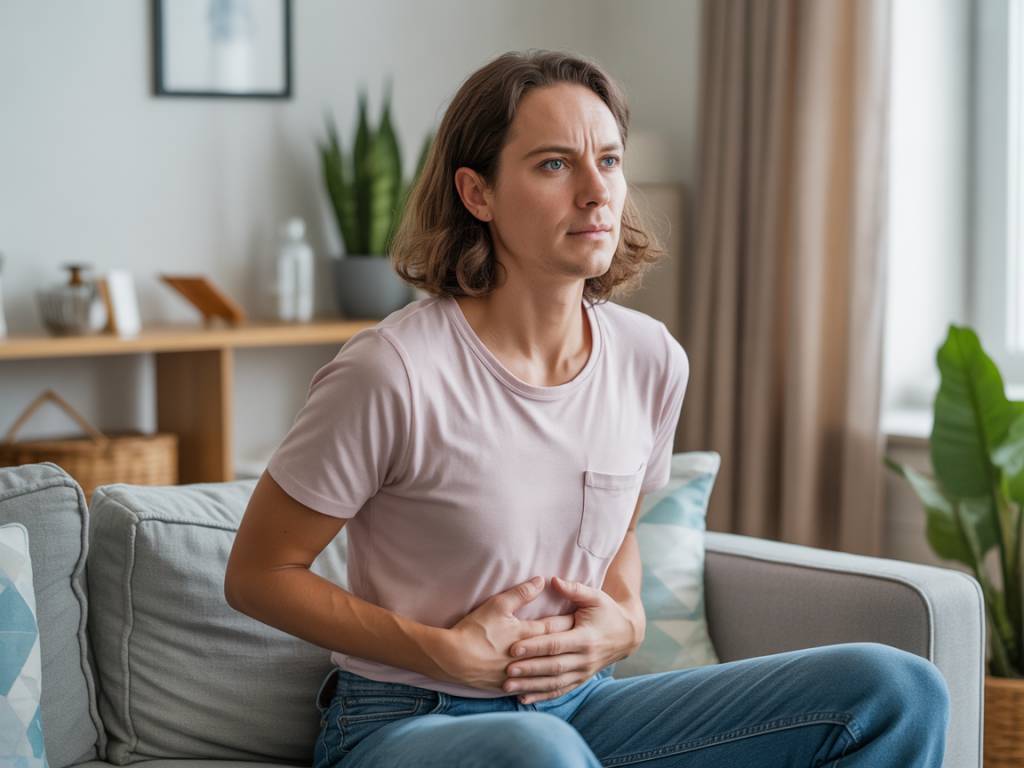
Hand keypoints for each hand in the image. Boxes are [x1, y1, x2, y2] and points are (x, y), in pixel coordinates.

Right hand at [434, 576, 574, 692]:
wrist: (452, 659)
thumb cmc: (475, 629)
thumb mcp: (498, 605)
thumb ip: (521, 593)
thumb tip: (541, 580)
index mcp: (527, 635)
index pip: (555, 627)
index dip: (570, 621)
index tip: (584, 617)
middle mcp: (527, 656)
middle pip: (555, 649)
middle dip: (570, 642)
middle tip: (587, 638)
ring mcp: (519, 674)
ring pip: (546, 671)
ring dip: (560, 665)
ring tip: (573, 660)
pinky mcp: (508, 686)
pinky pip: (531, 686)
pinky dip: (542, 684)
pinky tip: (550, 683)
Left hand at [501, 576, 643, 703]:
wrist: (627, 634)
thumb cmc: (607, 611)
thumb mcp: (595, 597)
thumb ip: (574, 589)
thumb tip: (552, 580)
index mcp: (586, 637)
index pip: (556, 644)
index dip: (534, 646)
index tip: (513, 648)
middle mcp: (585, 658)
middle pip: (553, 666)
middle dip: (529, 669)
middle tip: (507, 670)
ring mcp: (584, 672)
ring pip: (554, 682)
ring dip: (531, 686)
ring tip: (508, 686)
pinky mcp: (581, 680)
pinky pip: (560, 690)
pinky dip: (541, 696)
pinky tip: (523, 699)